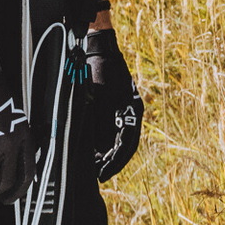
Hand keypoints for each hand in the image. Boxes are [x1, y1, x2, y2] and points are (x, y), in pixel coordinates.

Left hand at [83, 20, 142, 182]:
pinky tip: (93, 152)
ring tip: (94, 167)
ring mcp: (124, 111)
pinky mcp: (116, 109)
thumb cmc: (99, 70)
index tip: (103, 172)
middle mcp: (131, 113)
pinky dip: (104, 143)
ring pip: (118, 140)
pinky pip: (112, 131)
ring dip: (107, 154)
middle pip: (124, 145)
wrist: (99, 50)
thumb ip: (96, 119)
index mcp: (131, 110)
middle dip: (111, 161)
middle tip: (97, 174)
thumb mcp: (96, 95)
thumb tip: (93, 145)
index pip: (127, 143)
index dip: (115, 161)